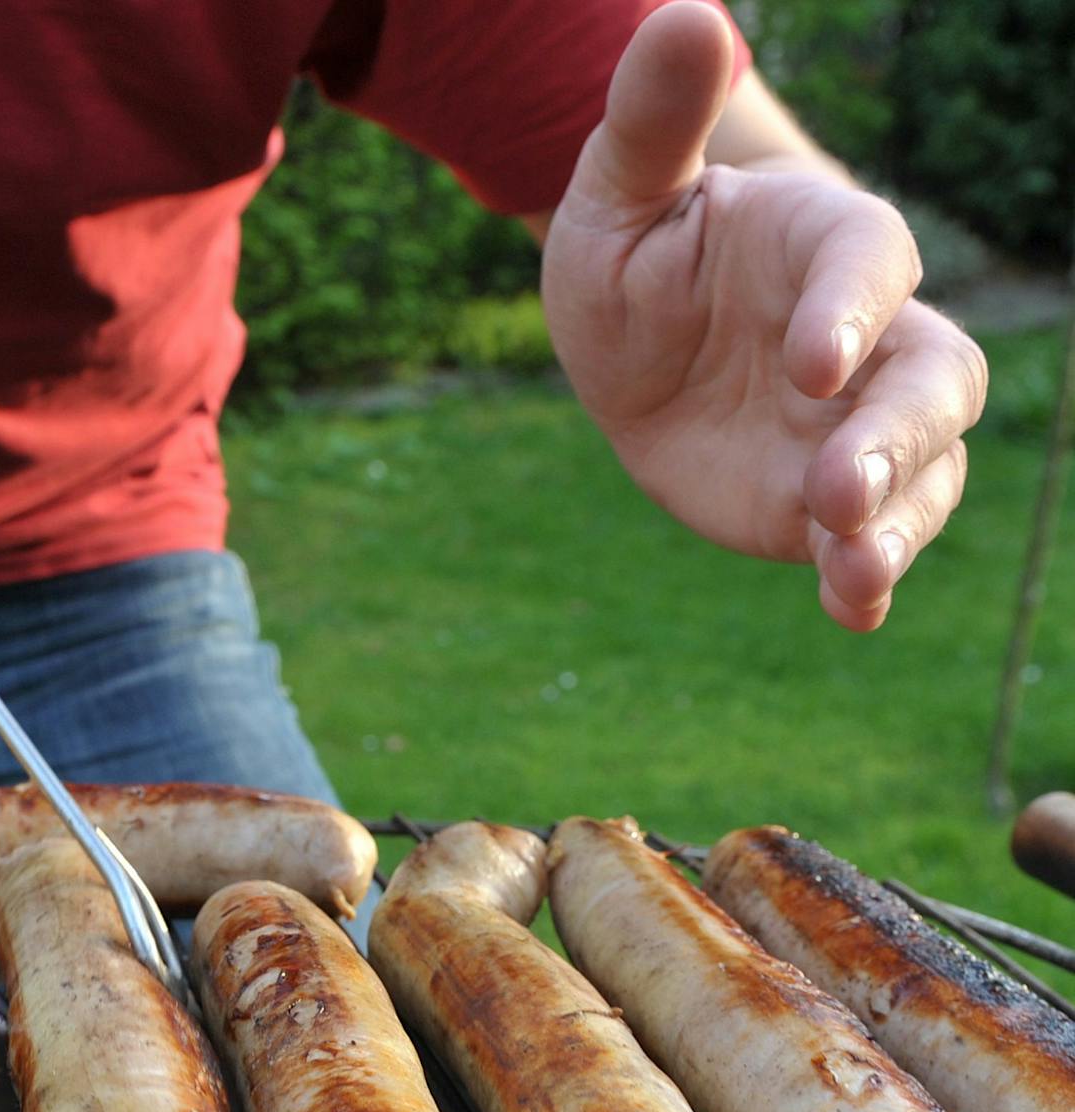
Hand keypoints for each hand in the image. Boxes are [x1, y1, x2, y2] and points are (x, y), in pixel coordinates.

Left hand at [541, 2, 986, 631]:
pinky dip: (867, 574)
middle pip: (934, 381)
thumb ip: (655, 119)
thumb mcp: (619, 192)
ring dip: (896, 520)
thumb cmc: (639, 253)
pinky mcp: (823, 503)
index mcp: (826, 246)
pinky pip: (870, 539)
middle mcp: (868, 338)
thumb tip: (684, 12)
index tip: (812, 362)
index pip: (869, 267)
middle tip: (837, 486)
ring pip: (924, 470)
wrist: (635, 348)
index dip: (852, 312)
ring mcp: (856, 427)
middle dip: (896, 436)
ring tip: (851, 571)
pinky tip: (849, 609)